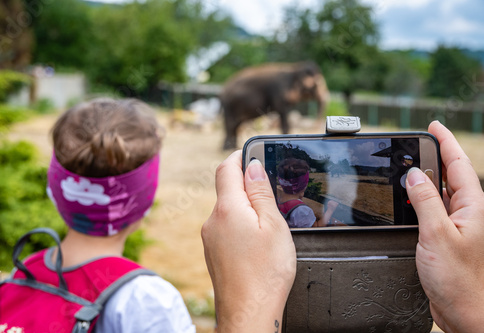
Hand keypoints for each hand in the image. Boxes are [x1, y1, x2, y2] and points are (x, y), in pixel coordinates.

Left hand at [202, 151, 295, 332]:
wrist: (248, 314)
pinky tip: (257, 241)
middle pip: (227, 189)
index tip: (255, 153)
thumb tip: (252, 166)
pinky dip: (240, 224)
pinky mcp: (213, 252)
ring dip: (245, 207)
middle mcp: (212, 221)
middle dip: (247, 184)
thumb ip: (261, 192)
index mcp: (227, 209)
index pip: (226, 168)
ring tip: (269, 222)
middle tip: (272, 191)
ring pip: (227, 209)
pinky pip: (225, 227)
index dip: (240, 156)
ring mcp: (210, 238)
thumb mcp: (273, 225)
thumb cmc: (265, 273)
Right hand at [406, 121, 483, 332]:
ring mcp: (456, 225)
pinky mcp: (444, 238)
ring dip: (423, 180)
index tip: (433, 126)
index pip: (459, 163)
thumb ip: (425, 201)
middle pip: (449, 174)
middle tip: (413, 145)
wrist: (466, 312)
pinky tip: (406, 202)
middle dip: (433, 156)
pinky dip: (417, 201)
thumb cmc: (461, 280)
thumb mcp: (438, 234)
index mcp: (474, 206)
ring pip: (439, 192)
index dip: (446, 142)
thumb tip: (413, 174)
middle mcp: (467, 212)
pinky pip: (431, 210)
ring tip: (406, 168)